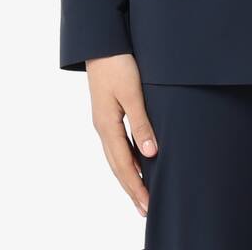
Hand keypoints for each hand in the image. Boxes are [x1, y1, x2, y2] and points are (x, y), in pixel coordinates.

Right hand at [86, 54, 157, 215]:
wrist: (100, 42)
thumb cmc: (118, 64)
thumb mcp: (132, 92)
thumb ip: (141, 123)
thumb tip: (151, 154)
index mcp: (107, 125)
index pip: (123, 165)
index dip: (136, 186)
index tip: (148, 205)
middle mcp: (103, 127)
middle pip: (117, 165)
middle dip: (131, 188)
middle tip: (146, 209)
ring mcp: (104, 120)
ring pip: (116, 156)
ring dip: (129, 176)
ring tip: (140, 193)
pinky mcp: (108, 112)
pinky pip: (117, 144)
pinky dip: (126, 159)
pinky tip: (135, 161)